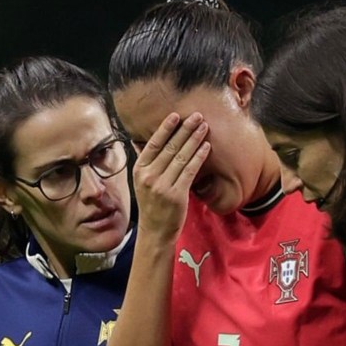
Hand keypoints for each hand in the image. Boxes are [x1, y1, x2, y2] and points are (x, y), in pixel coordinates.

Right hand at [132, 112, 209, 239]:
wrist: (155, 230)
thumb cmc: (151, 203)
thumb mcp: (141, 181)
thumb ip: (144, 161)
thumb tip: (139, 140)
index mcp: (139, 170)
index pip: (153, 144)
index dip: (165, 128)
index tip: (176, 115)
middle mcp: (149, 176)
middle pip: (170, 147)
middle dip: (185, 129)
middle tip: (197, 116)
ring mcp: (162, 186)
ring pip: (181, 157)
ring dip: (195, 139)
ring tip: (204, 127)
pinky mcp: (176, 194)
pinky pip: (190, 171)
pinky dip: (199, 157)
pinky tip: (206, 147)